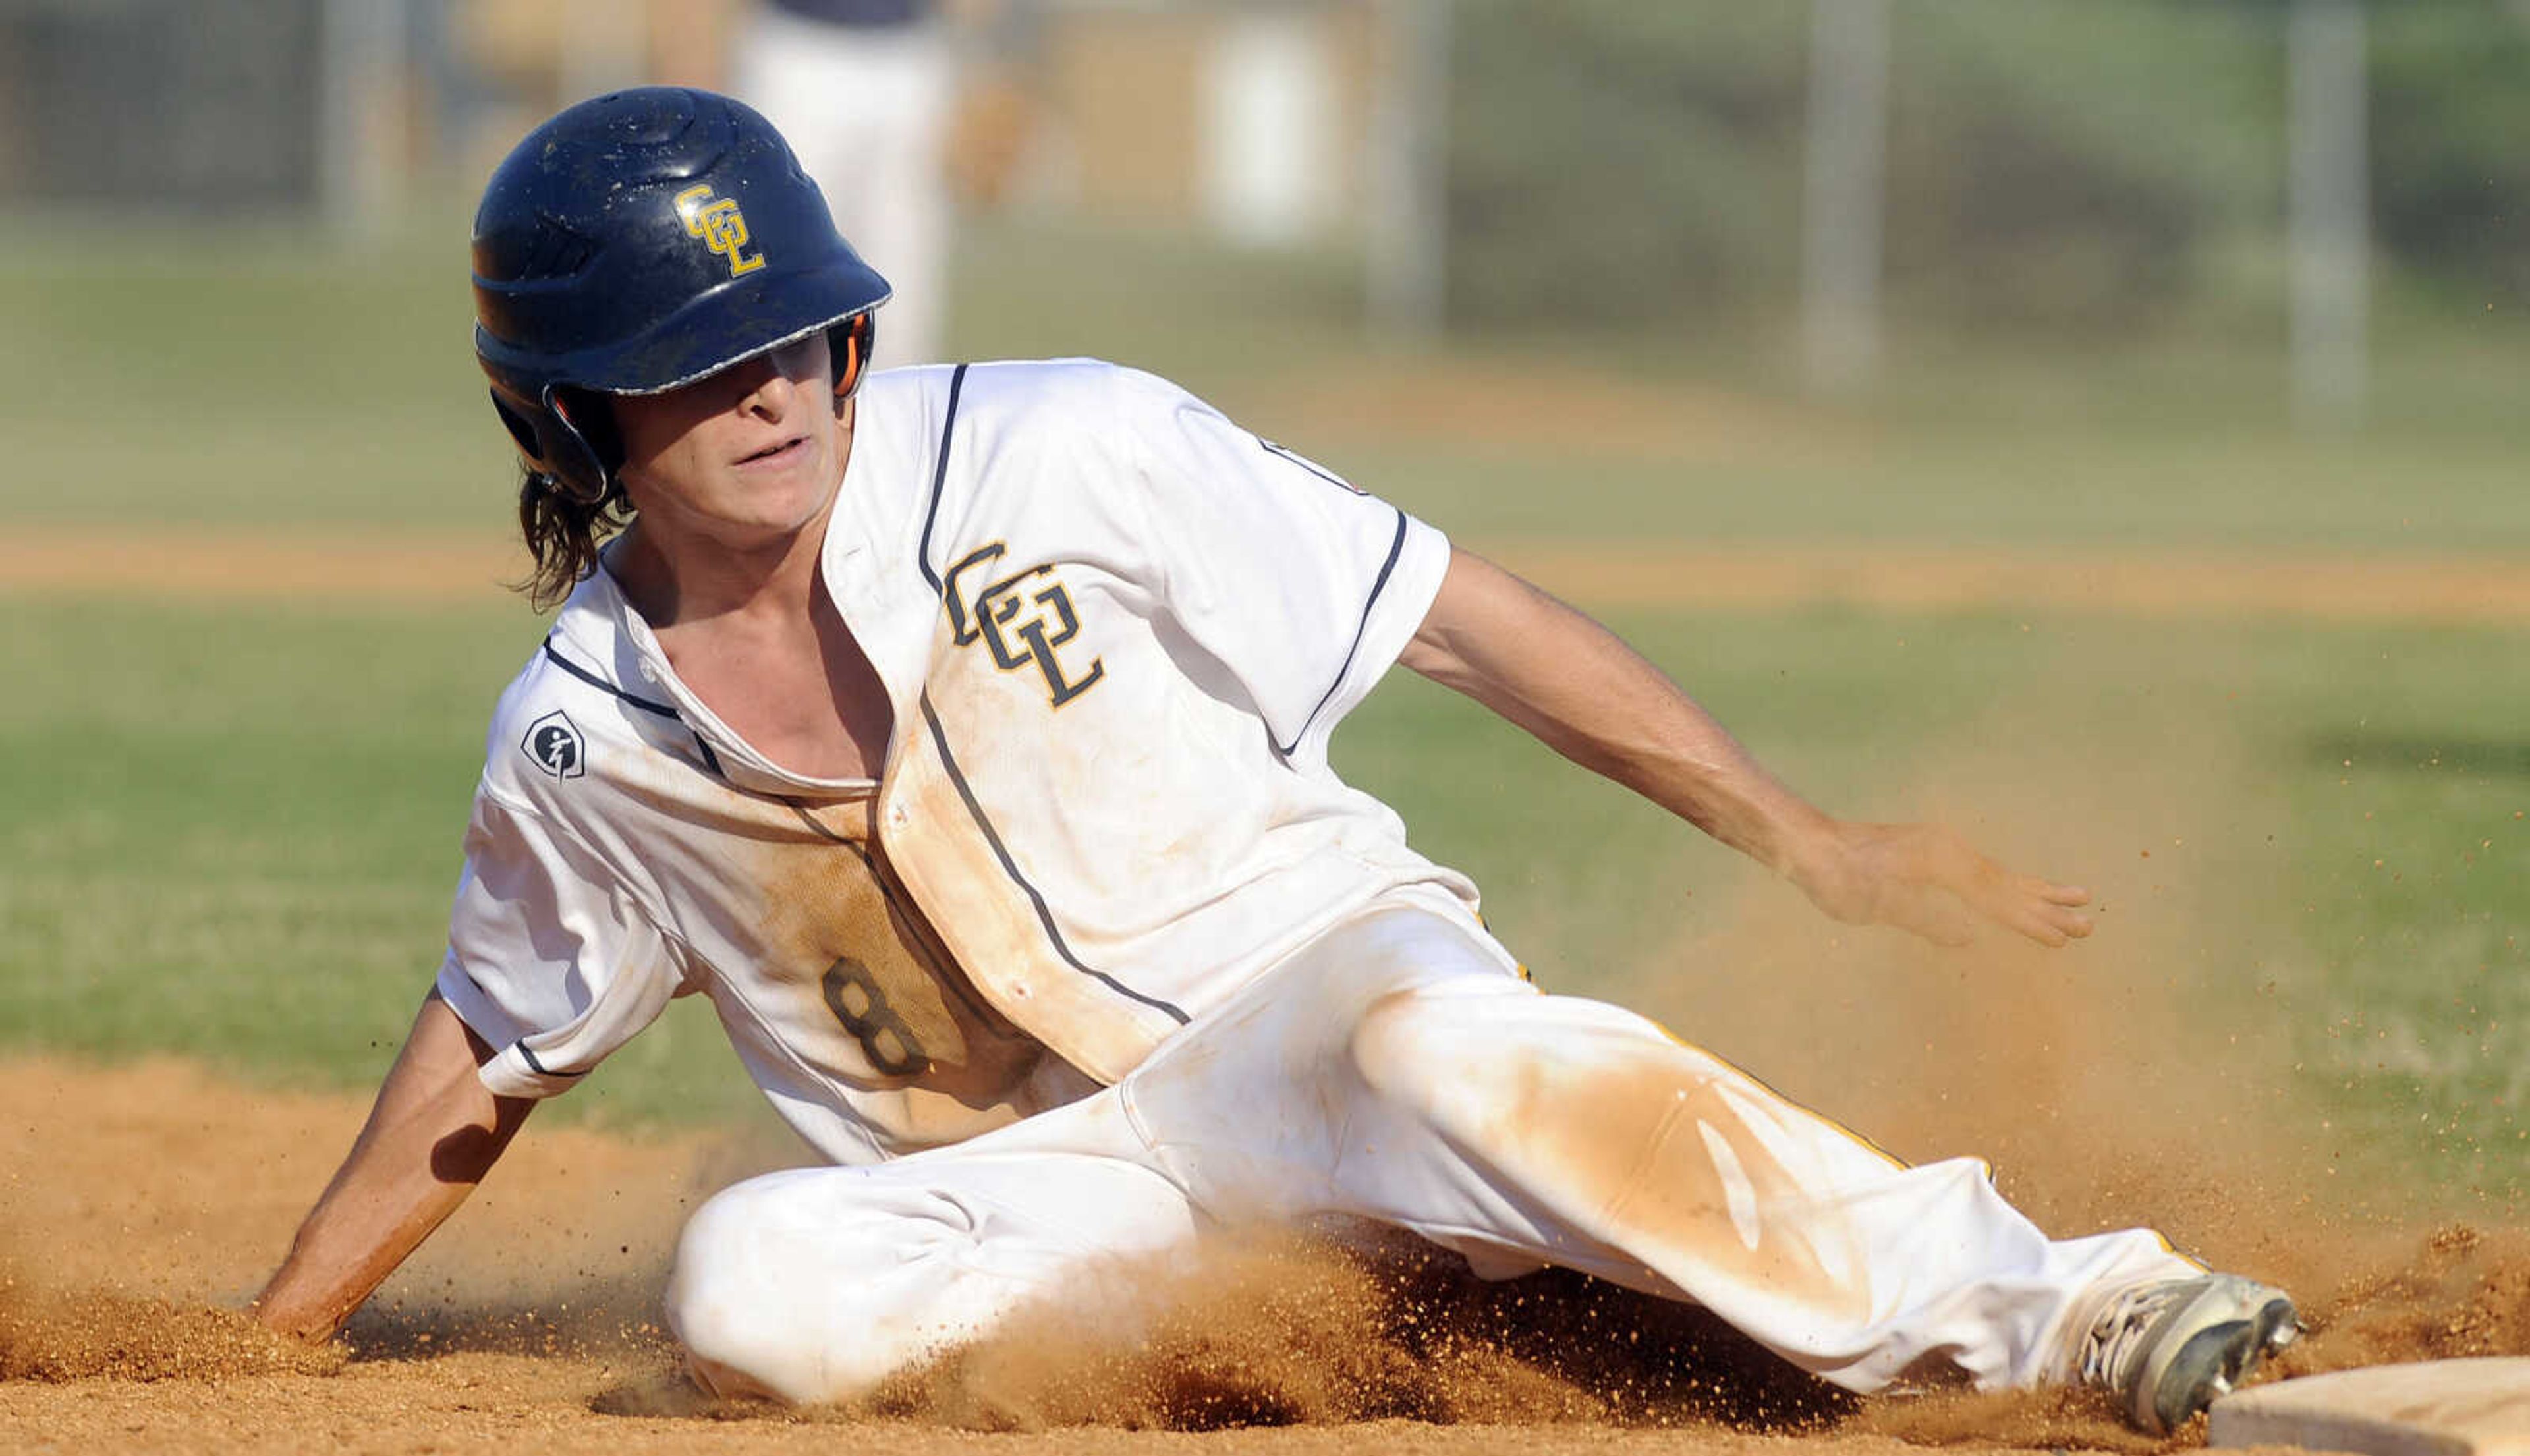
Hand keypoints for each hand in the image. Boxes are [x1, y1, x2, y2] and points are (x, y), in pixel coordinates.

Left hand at [1791, 820, 2093, 947]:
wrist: (1808, 843)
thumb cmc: (1837, 877)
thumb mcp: (1878, 905)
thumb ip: (1925, 921)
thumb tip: (1969, 939)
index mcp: (1941, 862)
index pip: (1994, 899)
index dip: (2029, 922)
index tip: (2063, 940)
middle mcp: (1947, 850)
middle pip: (2007, 884)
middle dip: (2047, 907)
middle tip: (2089, 924)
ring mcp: (1940, 848)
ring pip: (1998, 875)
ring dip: (2035, 892)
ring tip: (2077, 898)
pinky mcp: (1931, 850)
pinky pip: (1980, 872)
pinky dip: (2006, 885)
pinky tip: (2019, 892)